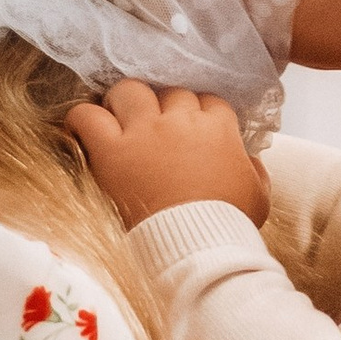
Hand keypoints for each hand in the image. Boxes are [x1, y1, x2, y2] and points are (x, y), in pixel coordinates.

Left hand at [63, 81, 268, 227]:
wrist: (197, 248)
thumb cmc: (230, 226)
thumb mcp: (259, 196)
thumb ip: (255, 168)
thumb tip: (248, 157)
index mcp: (218, 128)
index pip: (207, 100)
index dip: (197, 114)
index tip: (189, 132)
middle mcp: (181, 121)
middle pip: (169, 91)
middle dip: (162, 108)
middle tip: (153, 130)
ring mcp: (145, 131)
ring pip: (129, 91)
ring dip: (123, 103)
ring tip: (117, 121)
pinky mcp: (112, 150)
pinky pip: (86, 116)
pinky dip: (81, 120)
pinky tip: (82, 129)